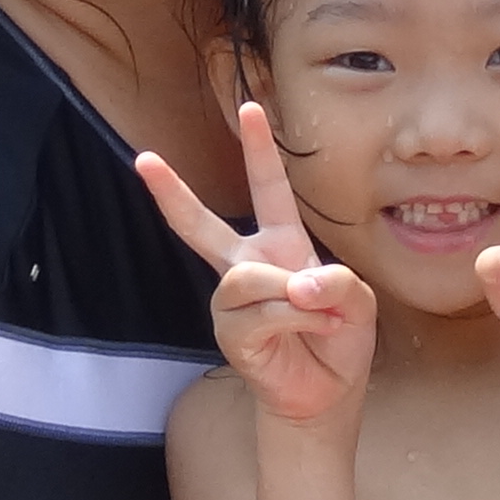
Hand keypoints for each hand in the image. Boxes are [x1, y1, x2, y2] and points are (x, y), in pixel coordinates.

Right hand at [139, 105, 377, 428]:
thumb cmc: (339, 338)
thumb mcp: (356, 299)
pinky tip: (316, 331)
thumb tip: (296, 285)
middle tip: (143, 158)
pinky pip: (262, 311)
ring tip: (324, 314)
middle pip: (201, 226)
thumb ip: (335, 282)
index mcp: (281, 245)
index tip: (250, 107)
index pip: (269, 189)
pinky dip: (299, 319)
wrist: (329, 392)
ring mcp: (233, 301)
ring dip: (298, 297)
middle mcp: (248, 267)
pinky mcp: (230, 333)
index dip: (259, 149)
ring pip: (250, 279)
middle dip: (172, 193)